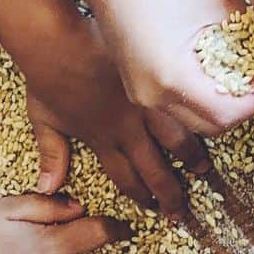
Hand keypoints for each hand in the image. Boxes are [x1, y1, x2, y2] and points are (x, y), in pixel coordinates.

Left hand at [23, 19, 206, 217]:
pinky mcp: (151, 80)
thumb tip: (48, 187)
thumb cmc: (45, 78)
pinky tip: (209, 120)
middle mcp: (126, 130)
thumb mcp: (43, 122)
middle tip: (181, 210)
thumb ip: (51, 155)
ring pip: (175, 140)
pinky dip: (194, 116)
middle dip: (169, 194)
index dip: (140, 196)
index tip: (152, 208)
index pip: (126, 178)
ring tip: (202, 169)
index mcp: (101, 141)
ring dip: (190, 157)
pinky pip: (179, 103)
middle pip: (154, 170)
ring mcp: (141, 106)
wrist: (55, 43)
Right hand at [82, 0, 253, 135]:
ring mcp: (142, 99)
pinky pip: (176, 111)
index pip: (227, 115)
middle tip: (247, 79)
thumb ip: (250, 31)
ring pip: (193, 124)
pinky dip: (196, 101)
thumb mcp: (217, 3)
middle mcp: (154, 97)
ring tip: (226, 77)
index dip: (252, 100)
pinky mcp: (137, 94)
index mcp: (173, 77)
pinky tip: (202, 73)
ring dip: (216, 108)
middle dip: (237, 108)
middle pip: (212, 128)